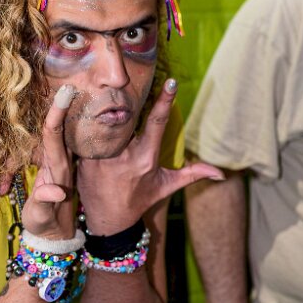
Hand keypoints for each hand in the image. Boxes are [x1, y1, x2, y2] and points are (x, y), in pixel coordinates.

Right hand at [20, 85, 76, 238]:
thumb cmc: (46, 225)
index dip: (56, 117)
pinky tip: (56, 116)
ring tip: (62, 92)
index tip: (63, 96)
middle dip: (60, 109)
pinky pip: (54, 144)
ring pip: (57, 136)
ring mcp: (58, 166)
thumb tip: (54, 190)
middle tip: (66, 84)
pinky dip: (54, 128)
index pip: (54, 138)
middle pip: (59, 131)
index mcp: (58, 171)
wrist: (55, 236)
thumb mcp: (42, 216)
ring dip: (59, 115)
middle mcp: (60, 164)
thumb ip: (46, 201)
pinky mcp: (55, 169)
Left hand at [77, 78, 224, 233]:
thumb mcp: (166, 186)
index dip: (165, 101)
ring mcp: (101, 158)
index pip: (157, 124)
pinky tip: (82, 116)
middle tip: (122, 84)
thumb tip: (220, 173)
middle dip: (125, 102)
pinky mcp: (83, 160)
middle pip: (126, 117)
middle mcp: (123, 156)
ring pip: (103, 124)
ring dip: (104, 111)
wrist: (108, 221)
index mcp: (146, 158)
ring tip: (100, 97)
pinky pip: (85, 137)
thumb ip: (192, 174)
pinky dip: (85, 127)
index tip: (170, 82)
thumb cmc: (138, 200)